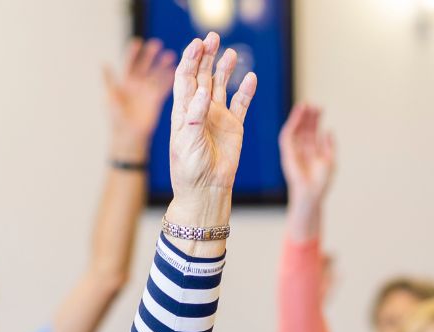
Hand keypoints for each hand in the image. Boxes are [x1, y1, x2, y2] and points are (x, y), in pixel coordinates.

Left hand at [105, 38, 175, 159]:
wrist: (128, 136)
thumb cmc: (116, 119)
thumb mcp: (110, 98)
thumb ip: (109, 80)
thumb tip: (103, 63)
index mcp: (125, 82)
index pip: (129, 63)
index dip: (133, 53)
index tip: (138, 42)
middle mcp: (137, 85)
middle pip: (145, 66)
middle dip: (150, 55)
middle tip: (157, 44)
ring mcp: (147, 92)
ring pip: (156, 75)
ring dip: (163, 65)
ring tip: (171, 56)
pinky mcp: (155, 101)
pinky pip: (163, 88)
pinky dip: (169, 80)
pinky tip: (175, 72)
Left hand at [166, 33, 256, 224]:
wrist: (206, 192)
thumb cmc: (189, 172)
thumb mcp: (186, 143)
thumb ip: (195, 116)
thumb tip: (203, 90)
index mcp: (183, 112)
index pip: (185, 79)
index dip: (190, 60)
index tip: (197, 45)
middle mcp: (200, 110)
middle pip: (203, 76)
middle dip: (206, 56)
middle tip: (213, 38)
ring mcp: (217, 117)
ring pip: (221, 85)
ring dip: (225, 68)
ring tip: (230, 52)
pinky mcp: (234, 127)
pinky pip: (241, 104)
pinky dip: (246, 91)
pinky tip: (250, 78)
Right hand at [279, 103, 335, 207]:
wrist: (312, 194)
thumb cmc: (321, 182)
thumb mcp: (330, 160)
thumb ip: (330, 146)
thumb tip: (328, 130)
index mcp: (312, 151)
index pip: (312, 131)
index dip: (315, 120)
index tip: (320, 109)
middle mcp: (301, 150)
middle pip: (303, 128)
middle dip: (308, 116)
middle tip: (313, 105)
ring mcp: (293, 151)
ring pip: (294, 130)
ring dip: (299, 117)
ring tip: (305, 106)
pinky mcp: (286, 154)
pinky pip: (287, 135)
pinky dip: (291, 124)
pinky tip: (298, 115)